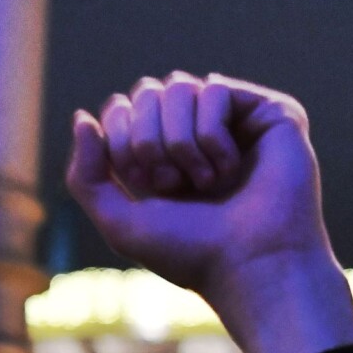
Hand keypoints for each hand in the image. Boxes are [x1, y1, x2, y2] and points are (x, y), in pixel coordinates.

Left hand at [65, 72, 352, 352]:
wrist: (250, 266)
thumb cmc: (192, 254)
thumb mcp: (120, 223)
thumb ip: (85, 177)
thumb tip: (82, 116)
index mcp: (164, 156)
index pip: (120, 109)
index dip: (121, 141)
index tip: (147, 185)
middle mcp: (199, 133)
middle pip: (147, 92)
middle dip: (149, 141)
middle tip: (175, 185)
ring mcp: (236, 121)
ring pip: (179, 86)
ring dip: (181, 142)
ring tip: (207, 182)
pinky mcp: (269, 112)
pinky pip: (216, 90)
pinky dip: (212, 136)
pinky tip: (233, 169)